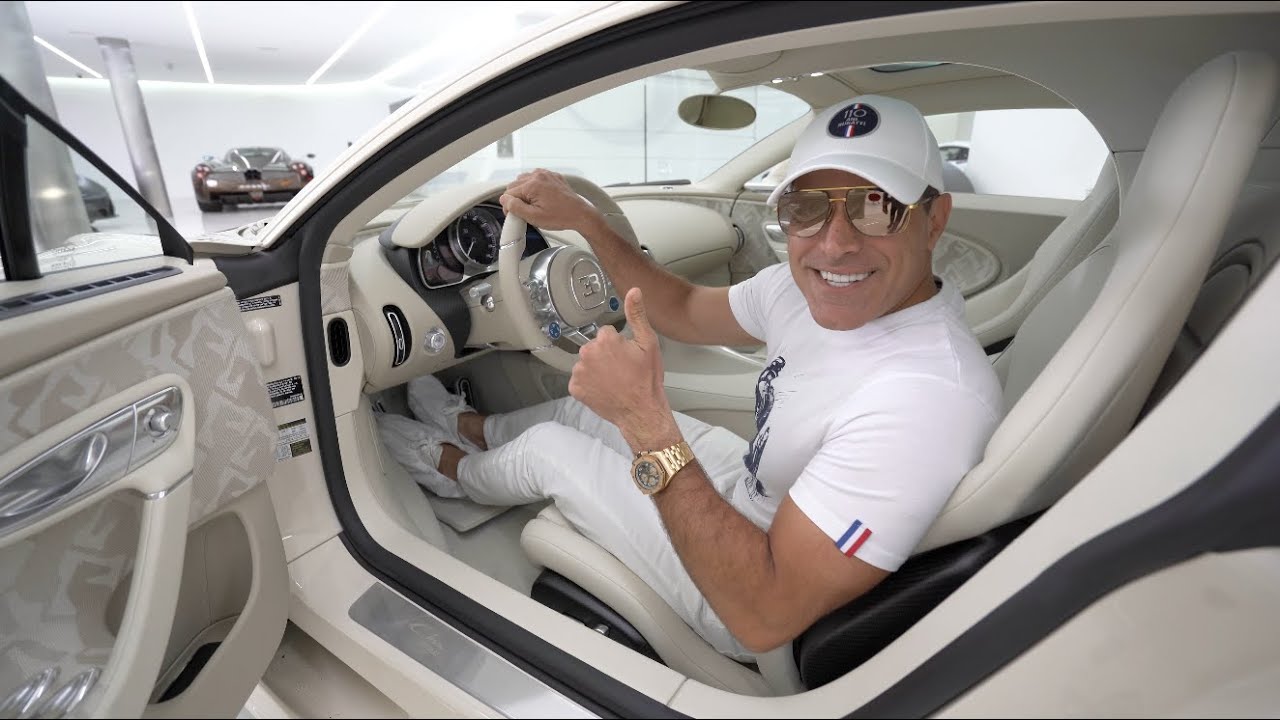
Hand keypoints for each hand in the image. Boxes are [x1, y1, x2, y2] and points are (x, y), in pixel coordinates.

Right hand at [499, 169, 601, 233]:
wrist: (580, 214)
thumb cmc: (560, 217)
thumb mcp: (534, 217)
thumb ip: (515, 208)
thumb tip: (504, 200)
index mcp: (532, 185)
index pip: (508, 193)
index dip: (509, 207)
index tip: (515, 215)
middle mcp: (538, 176)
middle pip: (514, 185)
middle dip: (516, 198)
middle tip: (525, 211)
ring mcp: (546, 174)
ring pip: (524, 180)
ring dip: (524, 192)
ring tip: (534, 205)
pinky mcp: (552, 176)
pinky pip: (535, 178)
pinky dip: (534, 187)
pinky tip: (540, 198)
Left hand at [569, 288, 676, 448]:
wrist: (641, 411)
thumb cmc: (647, 380)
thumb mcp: (648, 344)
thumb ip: (637, 315)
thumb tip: (633, 291)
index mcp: (605, 339)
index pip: (607, 334)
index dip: (619, 345)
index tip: (627, 357)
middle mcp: (587, 353)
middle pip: (594, 347)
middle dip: (606, 356)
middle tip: (622, 370)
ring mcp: (579, 372)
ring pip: (586, 363)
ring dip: (596, 370)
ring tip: (614, 381)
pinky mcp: (575, 388)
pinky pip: (580, 380)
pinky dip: (589, 384)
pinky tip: (604, 389)